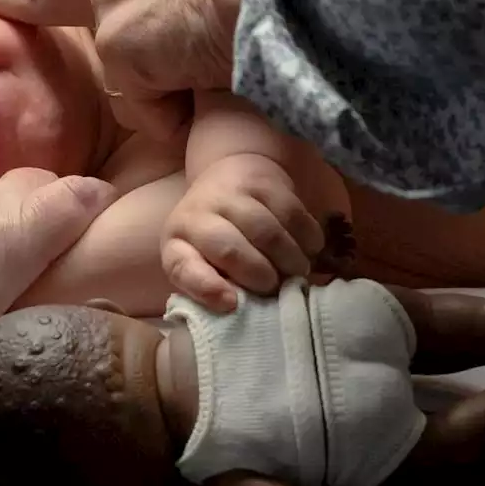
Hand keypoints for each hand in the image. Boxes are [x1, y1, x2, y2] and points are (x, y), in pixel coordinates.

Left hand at [162, 154, 322, 312]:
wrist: (228, 174)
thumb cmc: (214, 234)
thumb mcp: (201, 260)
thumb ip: (215, 286)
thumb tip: (241, 311)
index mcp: (177, 241)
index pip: (182, 267)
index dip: (207, 288)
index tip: (232, 304)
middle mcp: (198, 214)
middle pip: (230, 250)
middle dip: (260, 277)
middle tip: (276, 289)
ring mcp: (231, 193)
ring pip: (268, 233)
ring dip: (289, 260)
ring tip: (296, 272)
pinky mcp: (264, 181)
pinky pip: (293, 214)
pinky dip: (306, 238)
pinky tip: (308, 250)